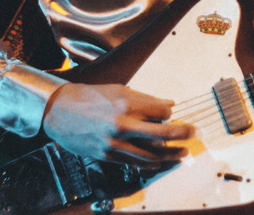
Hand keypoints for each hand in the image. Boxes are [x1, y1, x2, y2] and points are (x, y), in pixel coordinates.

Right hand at [42, 83, 193, 167]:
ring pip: (152, 153)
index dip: (171, 112)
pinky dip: (150, 162)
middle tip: (195, 133)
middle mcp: (123, 124)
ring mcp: (115, 142)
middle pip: (163, 134)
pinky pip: (135, 162)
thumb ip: (145, 98)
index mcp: (127, 104)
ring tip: (183, 152)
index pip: (163, 111)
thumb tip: (168, 103)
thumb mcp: (118, 89)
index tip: (173, 112)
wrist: (58, 110)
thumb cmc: (88, 96)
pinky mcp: (108, 155)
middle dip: (184, 133)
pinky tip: (160, 161)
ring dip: (171, 154)